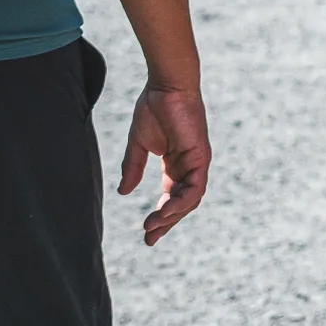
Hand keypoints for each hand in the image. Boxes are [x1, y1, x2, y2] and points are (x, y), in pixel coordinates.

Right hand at [119, 83, 211, 245]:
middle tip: (149, 239)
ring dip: (172, 216)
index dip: (160, 216)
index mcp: (176, 164)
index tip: (146, 233)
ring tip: (152, 226)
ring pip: (190, 200)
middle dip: (166, 223)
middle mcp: (189, 166)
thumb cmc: (154, 108)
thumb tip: (123, 192)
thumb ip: (133, 168)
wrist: (166, 85)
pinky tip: (166, 211)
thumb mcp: (139, 144)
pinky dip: (182, 202)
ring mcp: (198, 162)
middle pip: (183, 204)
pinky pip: (195, 187)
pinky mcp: (201, 156)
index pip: (172, 197)